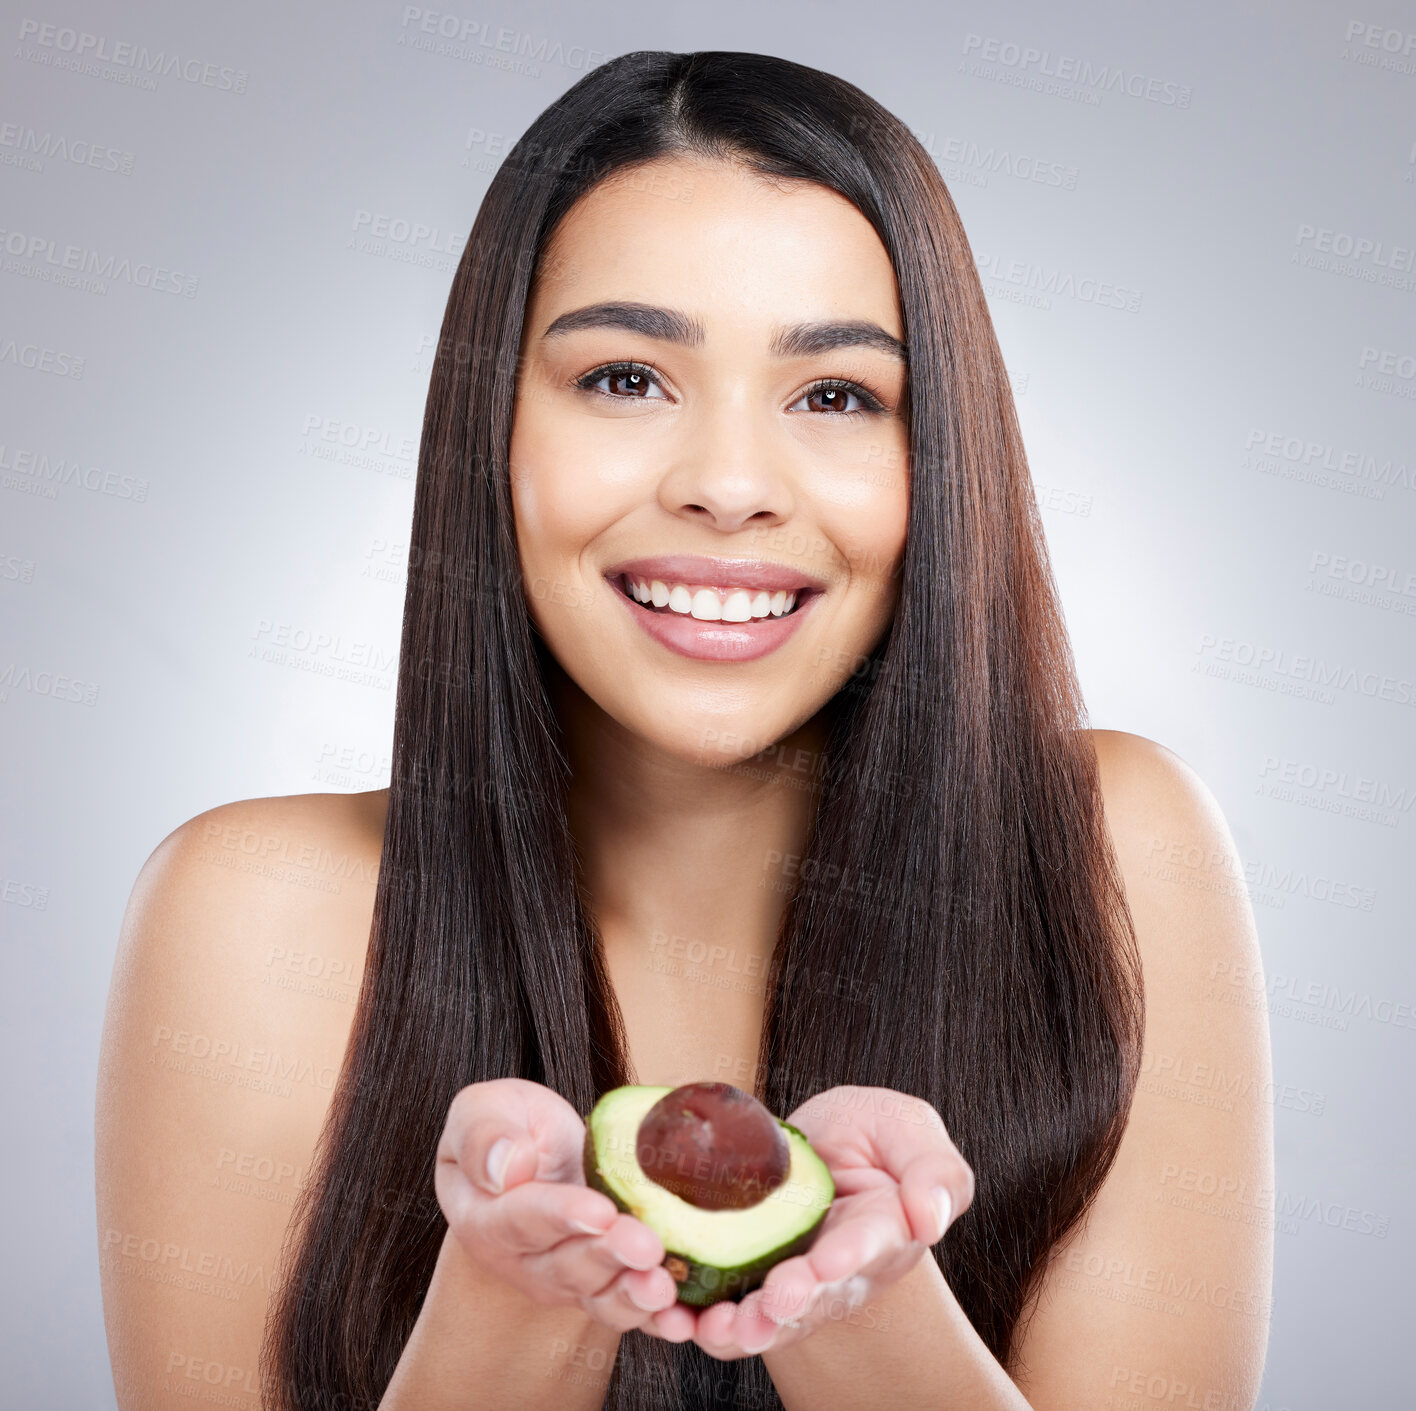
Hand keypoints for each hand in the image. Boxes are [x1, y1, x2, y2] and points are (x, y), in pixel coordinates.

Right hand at [435, 1077, 697, 1338]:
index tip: (600, 1210)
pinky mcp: (610, 1282)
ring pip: (604, 1298)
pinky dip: (665, 1318)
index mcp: (489, 1219)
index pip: (524, 1220)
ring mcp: (572, 1279)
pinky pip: (637, 1307)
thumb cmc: (508, 1123)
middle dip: (612, 1257)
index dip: (563, 1217)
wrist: (536, 1148)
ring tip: (665, 1287)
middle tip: (647, 1246)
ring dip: (637, 1296)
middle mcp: (528, 1262)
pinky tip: (690, 1319)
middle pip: (570, 1267)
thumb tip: (506, 1166)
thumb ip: (483, 1135)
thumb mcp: (482, 1109)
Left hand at [637, 1085, 973, 1359]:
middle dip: (790, 1304)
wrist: (826, 1144)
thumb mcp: (910, 1129)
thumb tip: (930, 1218)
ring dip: (745, 1326)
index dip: (846, 1256)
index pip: (869, 1244)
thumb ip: (934, 1172)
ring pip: (771, 1315)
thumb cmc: (875, 1135)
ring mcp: (797, 1279)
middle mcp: (840, 1267)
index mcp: (883, 1228)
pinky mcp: (754, 1278)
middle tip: (768, 1307)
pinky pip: (730, 1308)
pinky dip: (705, 1319)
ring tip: (717, 1326)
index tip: (826, 1263)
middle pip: (817, 1295)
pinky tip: (678, 1318)